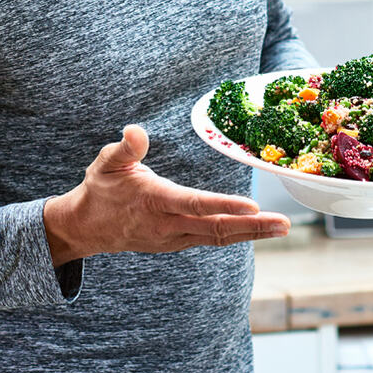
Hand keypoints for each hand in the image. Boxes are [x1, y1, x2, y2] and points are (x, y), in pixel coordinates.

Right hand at [43, 124, 290, 265]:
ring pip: (218, 237)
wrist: (87, 228)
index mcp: (154, 201)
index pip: (195, 204)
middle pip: (217, 227)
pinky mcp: (178, 242)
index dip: (225, 205)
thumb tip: (135, 130)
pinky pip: (212, 239)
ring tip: (281, 227)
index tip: (253, 205)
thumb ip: (125, 148)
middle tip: (284, 223)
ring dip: (251, 232)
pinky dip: (236, 234)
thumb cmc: (100, 189)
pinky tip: (256, 228)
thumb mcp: (106, 162)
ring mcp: (174, 238)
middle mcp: (168, 224)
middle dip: (253, 226)